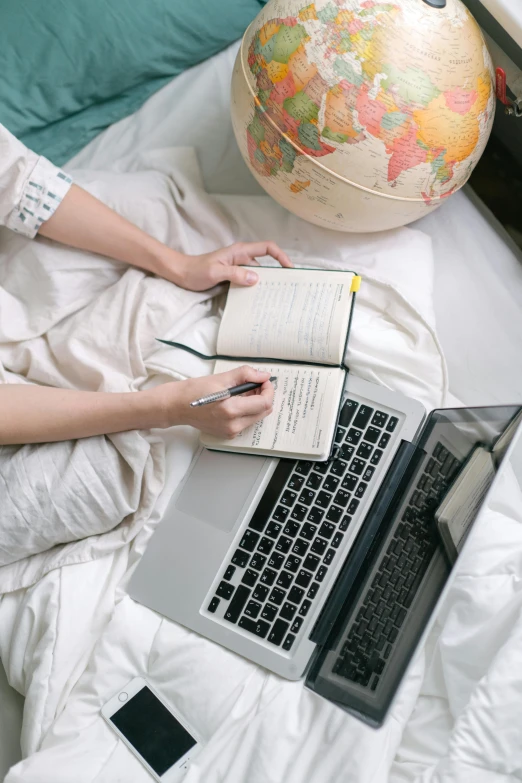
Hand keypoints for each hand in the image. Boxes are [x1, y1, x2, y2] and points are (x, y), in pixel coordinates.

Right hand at [154, 366, 274, 437]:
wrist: (177, 406)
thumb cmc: (194, 391)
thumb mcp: (221, 378)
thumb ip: (245, 375)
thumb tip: (263, 375)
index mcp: (231, 410)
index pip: (264, 403)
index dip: (268, 390)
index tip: (263, 380)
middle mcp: (233, 425)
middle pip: (263, 411)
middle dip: (263, 395)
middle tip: (255, 383)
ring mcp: (231, 431)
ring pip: (256, 416)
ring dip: (256, 403)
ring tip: (244, 391)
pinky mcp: (228, 434)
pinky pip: (246, 421)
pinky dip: (247, 410)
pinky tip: (237, 401)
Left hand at [162, 241, 292, 290]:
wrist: (181, 274)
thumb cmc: (196, 271)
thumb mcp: (215, 272)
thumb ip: (235, 274)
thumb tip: (256, 278)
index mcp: (240, 251)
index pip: (267, 248)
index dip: (281, 256)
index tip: (289, 269)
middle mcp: (242, 257)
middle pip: (266, 262)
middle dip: (277, 273)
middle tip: (287, 288)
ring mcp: (238, 266)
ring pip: (258, 273)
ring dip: (266, 283)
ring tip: (275, 297)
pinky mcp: (234, 275)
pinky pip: (249, 280)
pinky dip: (255, 287)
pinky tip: (258, 299)